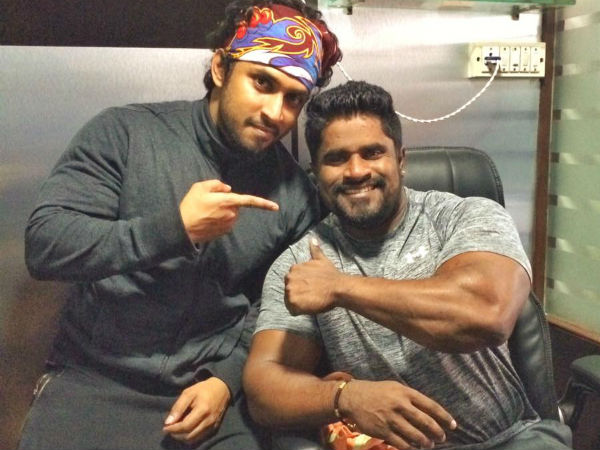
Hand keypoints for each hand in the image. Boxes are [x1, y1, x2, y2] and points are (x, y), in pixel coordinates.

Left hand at [163, 377, 230, 444]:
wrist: (222, 388)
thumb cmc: (203, 389)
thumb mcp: (188, 393)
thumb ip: (178, 407)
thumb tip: (168, 422)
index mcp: (202, 410)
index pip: (185, 426)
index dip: (173, 429)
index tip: (165, 427)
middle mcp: (208, 421)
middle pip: (189, 436)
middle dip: (176, 435)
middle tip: (169, 429)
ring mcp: (212, 426)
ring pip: (194, 439)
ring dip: (182, 438)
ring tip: (176, 431)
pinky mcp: (214, 428)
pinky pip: (200, 437)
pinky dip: (190, 437)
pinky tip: (185, 431)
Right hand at [179, 179, 278, 242]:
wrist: (183, 227)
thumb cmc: (190, 205)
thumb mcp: (200, 187)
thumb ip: (216, 184)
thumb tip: (227, 188)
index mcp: (228, 201)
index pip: (250, 201)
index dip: (264, 204)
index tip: (275, 207)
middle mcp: (231, 214)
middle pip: (236, 205)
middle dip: (228, 202)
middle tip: (210, 202)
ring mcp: (228, 225)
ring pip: (231, 214)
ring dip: (223, 211)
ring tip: (206, 211)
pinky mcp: (223, 232)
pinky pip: (226, 222)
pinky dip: (219, 220)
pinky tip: (207, 219)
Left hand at [284, 237, 345, 314]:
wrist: (337, 287)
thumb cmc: (331, 275)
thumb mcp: (321, 259)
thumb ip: (314, 249)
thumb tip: (312, 238)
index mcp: (293, 269)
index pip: (292, 282)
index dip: (302, 286)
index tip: (311, 287)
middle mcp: (289, 278)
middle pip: (290, 291)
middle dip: (299, 294)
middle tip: (312, 295)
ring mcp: (290, 290)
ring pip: (290, 301)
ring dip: (299, 302)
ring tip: (312, 300)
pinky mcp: (293, 302)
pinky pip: (292, 310)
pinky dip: (299, 311)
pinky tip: (309, 306)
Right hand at [339, 379, 456, 449]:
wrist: (353, 397)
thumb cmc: (377, 392)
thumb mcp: (395, 387)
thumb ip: (411, 398)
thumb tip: (429, 411)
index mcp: (405, 392)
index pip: (431, 406)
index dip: (444, 417)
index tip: (453, 425)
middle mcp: (400, 405)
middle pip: (426, 422)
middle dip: (437, 432)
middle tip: (442, 437)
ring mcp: (391, 419)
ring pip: (415, 435)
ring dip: (426, 442)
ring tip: (429, 444)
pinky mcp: (383, 431)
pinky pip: (402, 444)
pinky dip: (411, 448)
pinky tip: (414, 448)